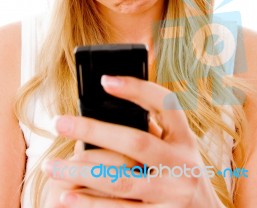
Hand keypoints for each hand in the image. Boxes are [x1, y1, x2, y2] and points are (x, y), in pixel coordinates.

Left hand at [42, 75, 224, 206]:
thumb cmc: (182, 175)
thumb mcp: (176, 149)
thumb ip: (154, 131)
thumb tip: (112, 108)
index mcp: (185, 139)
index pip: (165, 104)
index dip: (137, 89)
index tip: (105, 80)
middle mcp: (182, 164)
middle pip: (136, 142)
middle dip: (94, 130)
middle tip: (59, 123)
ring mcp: (174, 194)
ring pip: (121, 181)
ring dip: (82, 172)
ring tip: (51, 166)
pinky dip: (91, 205)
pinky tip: (67, 197)